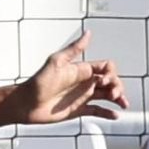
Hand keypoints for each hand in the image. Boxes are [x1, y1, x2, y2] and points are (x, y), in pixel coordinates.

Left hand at [11, 30, 128, 124]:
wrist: (25, 104)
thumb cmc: (37, 82)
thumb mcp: (56, 62)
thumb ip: (74, 49)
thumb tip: (88, 33)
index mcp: (81, 70)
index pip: (105, 68)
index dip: (111, 74)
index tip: (106, 81)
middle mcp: (84, 82)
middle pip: (110, 82)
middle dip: (117, 87)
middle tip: (115, 95)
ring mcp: (82, 97)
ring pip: (107, 96)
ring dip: (117, 99)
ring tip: (123, 105)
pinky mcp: (78, 110)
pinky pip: (97, 111)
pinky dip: (108, 113)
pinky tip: (115, 115)